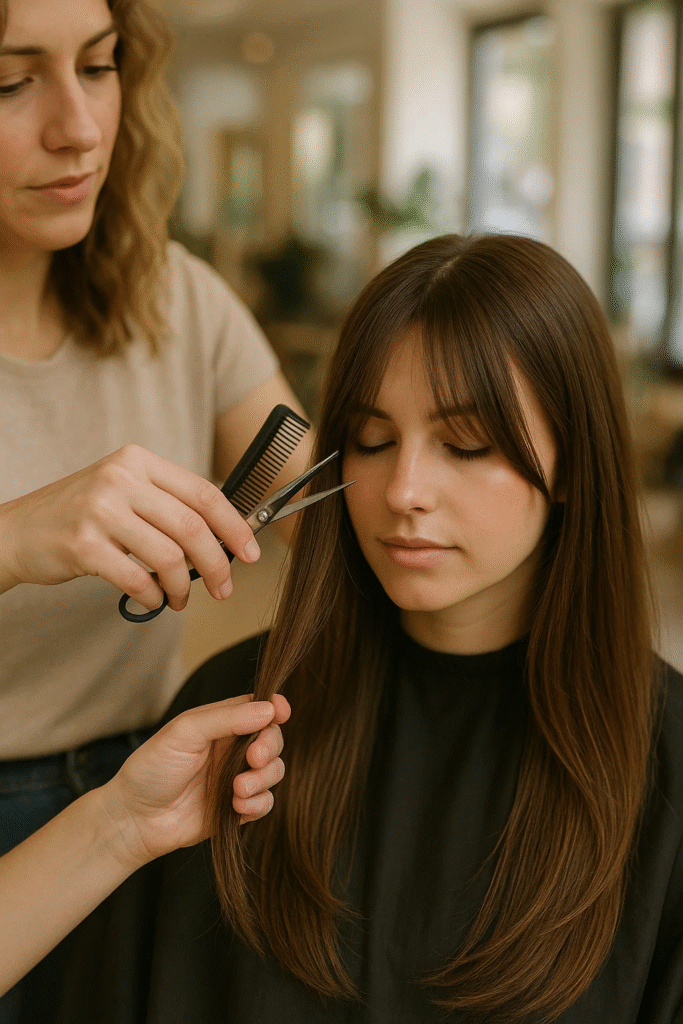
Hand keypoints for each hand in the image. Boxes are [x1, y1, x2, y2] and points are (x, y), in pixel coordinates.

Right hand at [0, 445, 260, 609]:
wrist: (17, 531)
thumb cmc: (80, 515)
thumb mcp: (124, 491)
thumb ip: (168, 506)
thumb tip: (225, 538)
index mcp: (138, 461)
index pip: (204, 493)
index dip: (235, 526)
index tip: (251, 554)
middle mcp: (120, 478)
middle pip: (192, 527)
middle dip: (217, 565)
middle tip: (223, 589)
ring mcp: (100, 510)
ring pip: (168, 557)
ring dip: (181, 588)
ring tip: (178, 600)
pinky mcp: (83, 544)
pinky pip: (137, 579)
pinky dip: (153, 597)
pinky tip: (152, 601)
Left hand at [97, 693, 289, 869]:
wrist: (135, 819)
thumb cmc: (152, 768)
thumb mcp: (185, 732)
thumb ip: (226, 718)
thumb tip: (268, 708)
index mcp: (220, 723)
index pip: (258, 709)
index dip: (274, 708)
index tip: (281, 712)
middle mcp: (232, 749)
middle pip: (272, 740)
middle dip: (270, 747)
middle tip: (254, 758)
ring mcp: (236, 779)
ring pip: (274, 771)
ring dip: (263, 779)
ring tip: (238, 789)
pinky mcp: (238, 808)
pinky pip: (265, 803)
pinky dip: (258, 804)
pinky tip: (237, 807)